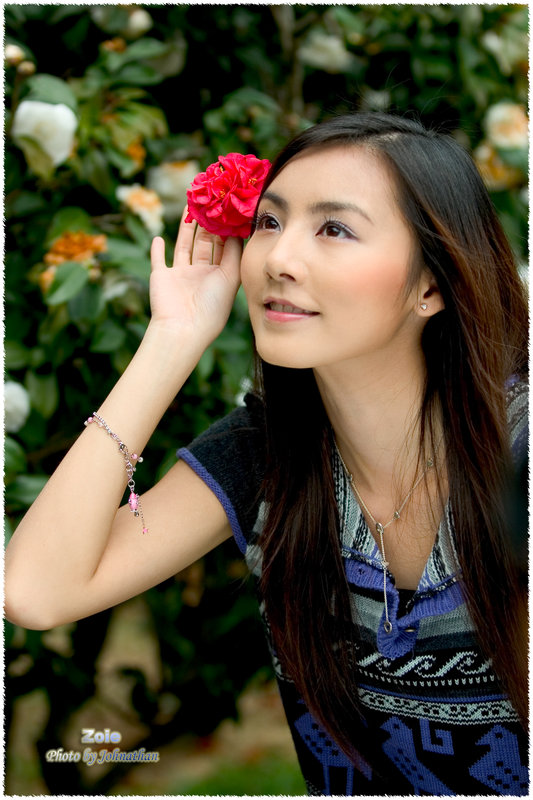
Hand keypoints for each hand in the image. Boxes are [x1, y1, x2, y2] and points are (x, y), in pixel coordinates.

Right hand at [149, 208, 242, 342]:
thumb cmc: (212, 306)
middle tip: (210, 201)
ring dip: (186, 228)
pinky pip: (159, 260)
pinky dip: (157, 250)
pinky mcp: (161, 277)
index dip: (226, 230)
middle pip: (205, 244)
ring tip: (189, 207)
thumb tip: (237, 230)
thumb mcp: (230, 277)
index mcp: (220, 276)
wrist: (183, 328)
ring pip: (184, 246)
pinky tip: (157, 237)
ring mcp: (180, 276)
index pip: (225, 248)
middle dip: (207, 224)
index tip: (229, 210)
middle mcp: (201, 275)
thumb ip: (234, 253)